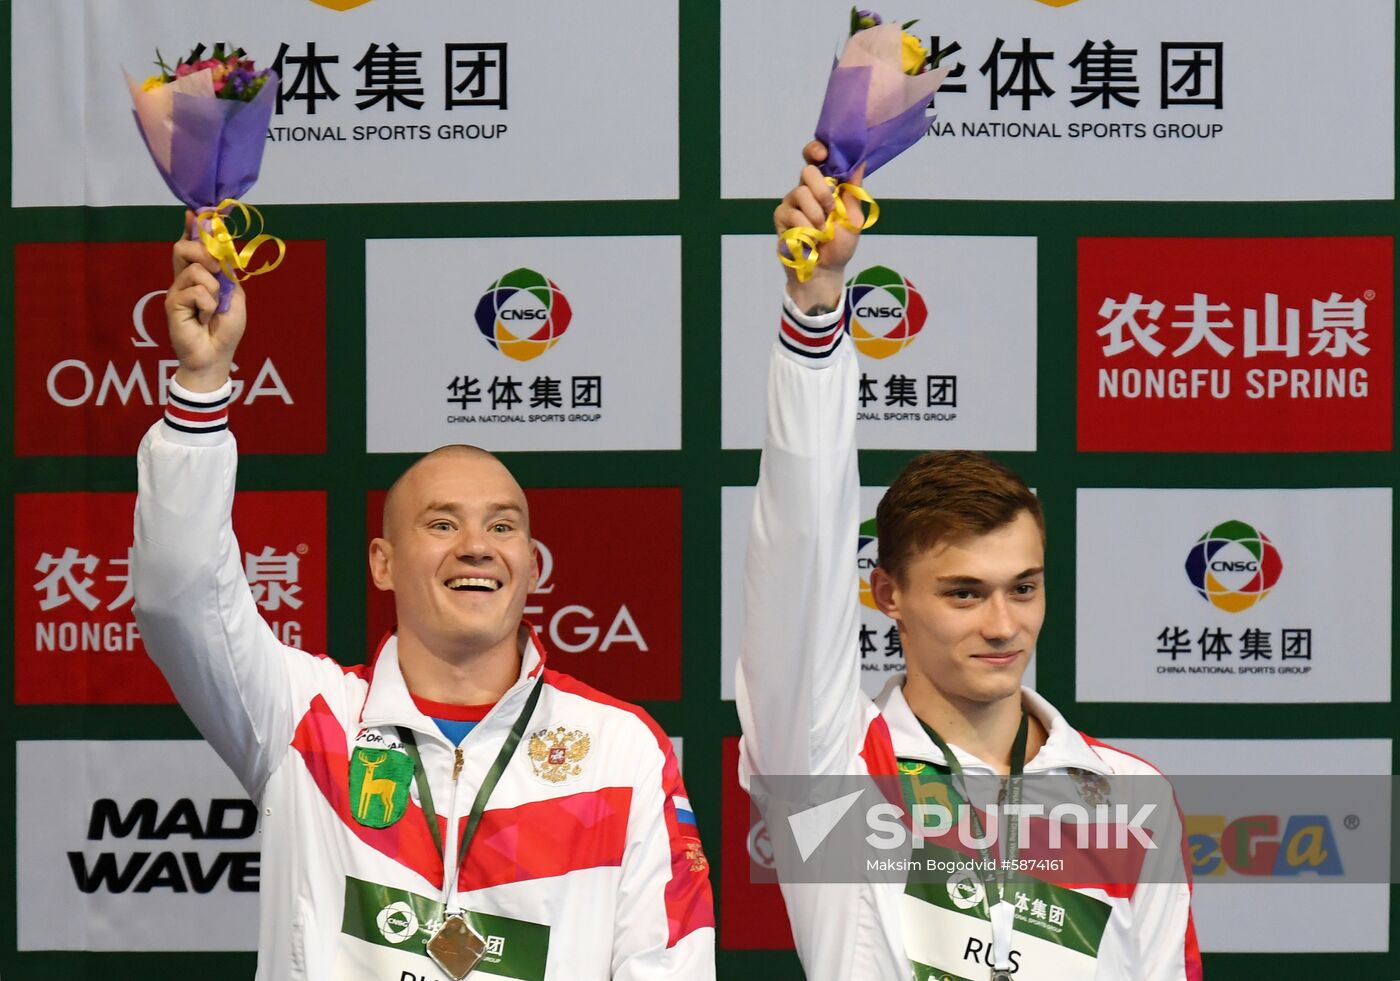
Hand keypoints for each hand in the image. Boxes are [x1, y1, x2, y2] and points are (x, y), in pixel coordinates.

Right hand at [165, 210, 246, 392]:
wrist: (215, 355)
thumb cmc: (225, 328)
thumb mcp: (233, 296)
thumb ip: (226, 273)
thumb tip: (220, 250)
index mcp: (200, 274)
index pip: (192, 245)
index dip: (192, 228)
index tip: (194, 212)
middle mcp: (185, 278)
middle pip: (184, 248)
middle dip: (204, 252)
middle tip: (216, 271)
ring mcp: (176, 289)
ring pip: (194, 268)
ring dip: (212, 288)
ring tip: (212, 308)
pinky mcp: (172, 302)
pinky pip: (195, 290)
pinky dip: (208, 305)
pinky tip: (204, 318)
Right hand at [773, 141, 865, 312]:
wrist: (825, 271)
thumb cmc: (840, 245)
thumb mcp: (853, 218)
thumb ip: (853, 191)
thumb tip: (860, 162)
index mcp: (825, 185)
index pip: (816, 158)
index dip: (816, 150)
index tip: (822, 154)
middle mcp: (807, 190)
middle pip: (807, 170)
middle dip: (822, 189)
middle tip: (830, 209)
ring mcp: (792, 203)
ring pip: (801, 192)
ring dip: (816, 215)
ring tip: (821, 232)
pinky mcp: (781, 217)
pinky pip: (792, 213)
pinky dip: (805, 228)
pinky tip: (809, 239)